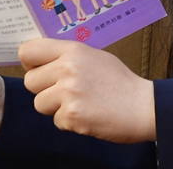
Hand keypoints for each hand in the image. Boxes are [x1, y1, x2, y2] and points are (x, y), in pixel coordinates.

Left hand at [20, 38, 155, 143]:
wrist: (143, 106)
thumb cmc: (120, 82)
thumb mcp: (94, 57)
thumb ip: (68, 57)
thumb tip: (41, 60)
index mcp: (73, 50)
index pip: (28, 51)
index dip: (31, 63)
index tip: (39, 69)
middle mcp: (67, 68)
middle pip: (30, 81)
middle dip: (43, 89)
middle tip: (64, 92)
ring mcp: (69, 92)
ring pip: (39, 103)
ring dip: (55, 108)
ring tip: (79, 103)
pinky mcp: (72, 115)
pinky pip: (56, 121)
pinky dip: (69, 121)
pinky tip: (87, 114)